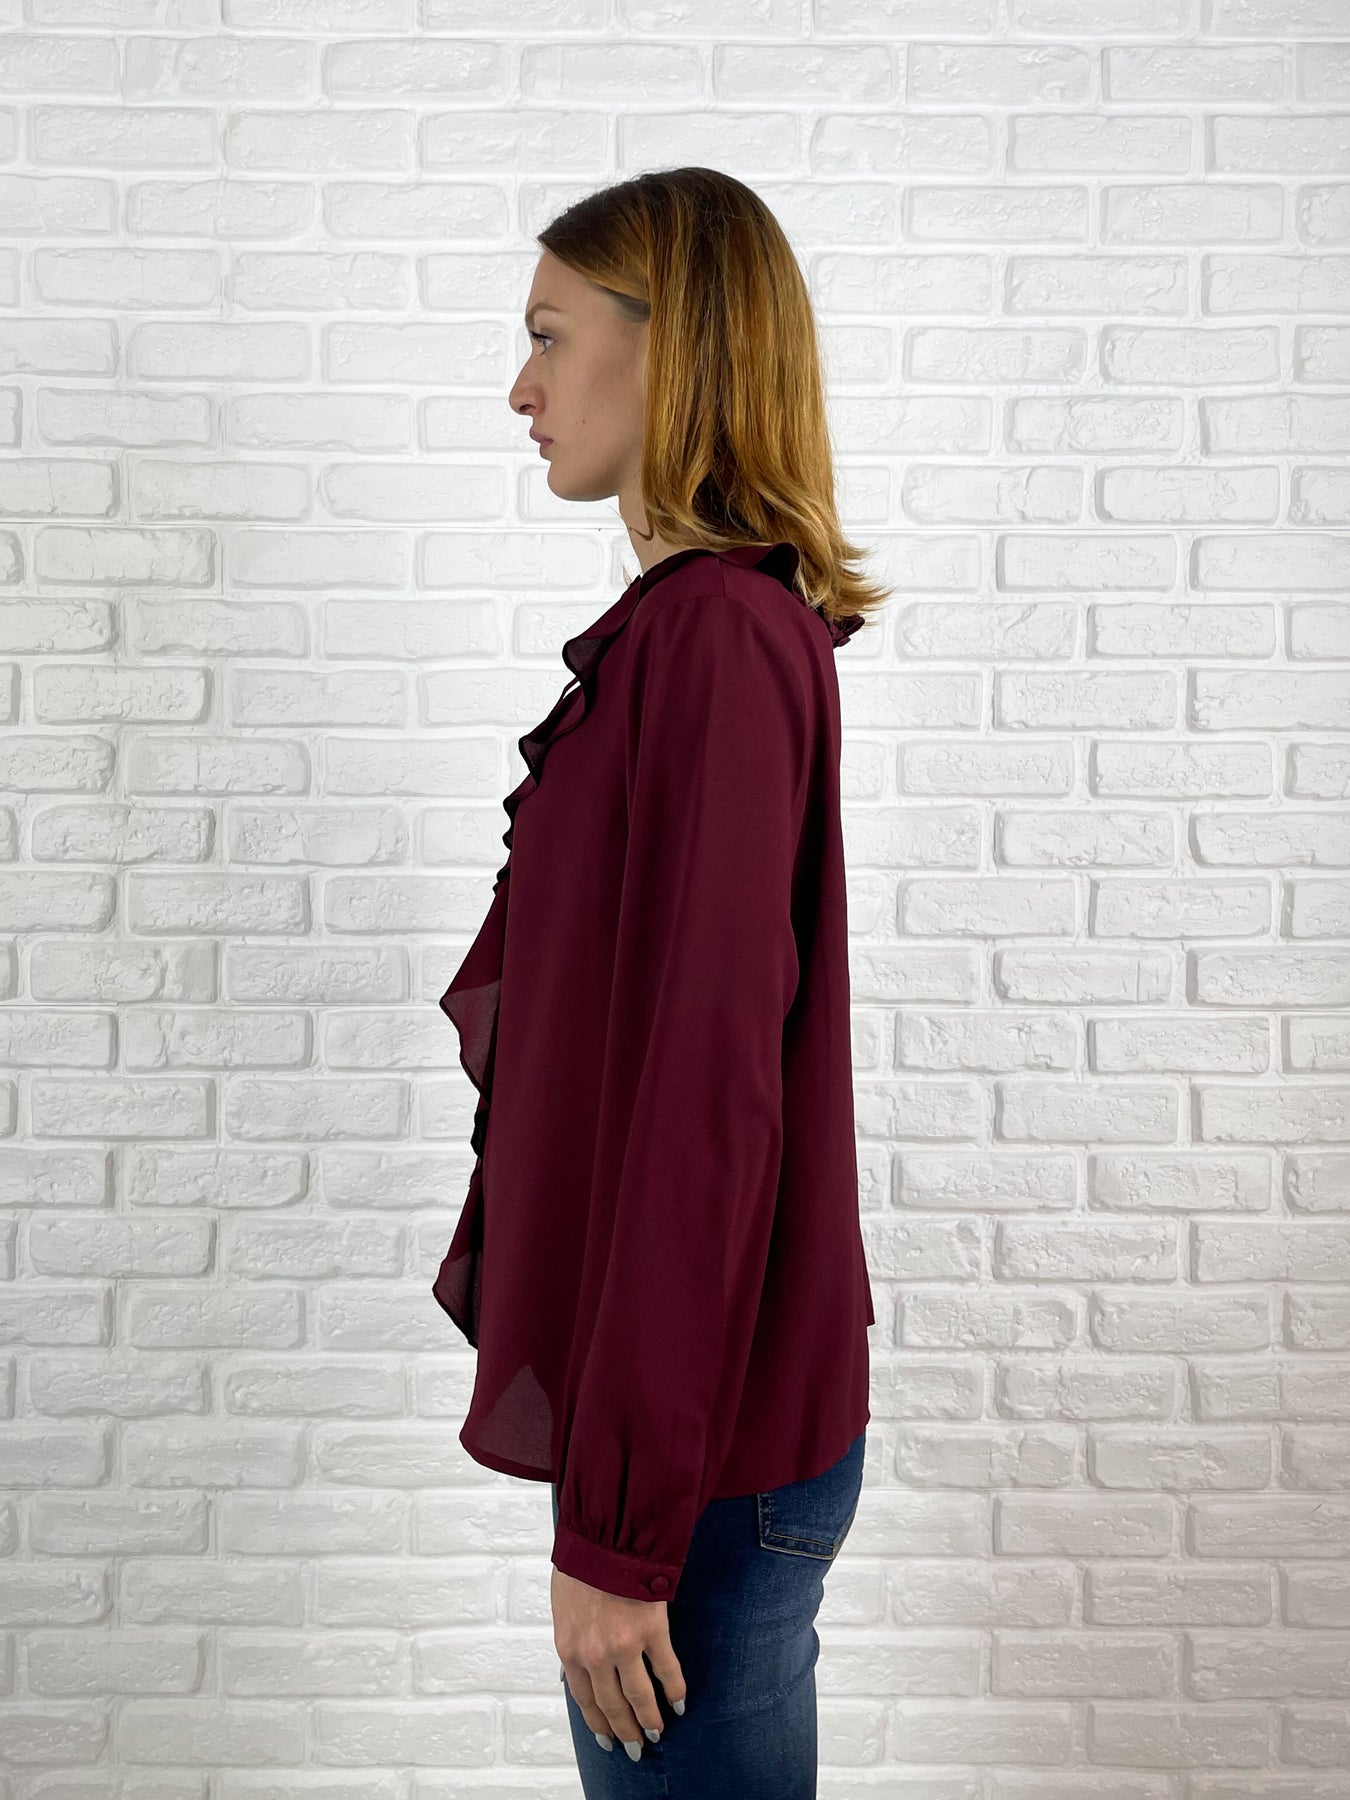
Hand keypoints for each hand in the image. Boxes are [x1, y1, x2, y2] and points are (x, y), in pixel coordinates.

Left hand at [552, 1564, 687, 1755]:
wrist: (604, 1536)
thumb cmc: (581, 1564)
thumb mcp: (563, 1606)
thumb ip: (571, 1640)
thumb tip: (572, 1671)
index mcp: (570, 1649)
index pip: (584, 1700)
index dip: (599, 1724)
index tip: (608, 1739)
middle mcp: (594, 1656)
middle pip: (612, 1706)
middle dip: (625, 1731)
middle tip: (636, 1747)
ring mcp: (623, 1645)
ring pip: (639, 1696)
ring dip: (650, 1719)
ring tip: (658, 1732)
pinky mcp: (651, 1630)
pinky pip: (666, 1669)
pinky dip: (675, 1688)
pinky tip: (679, 1701)